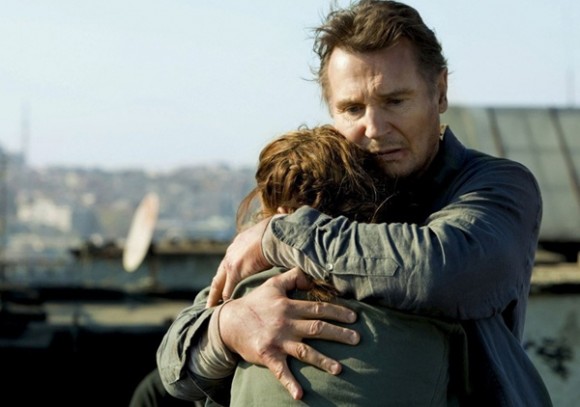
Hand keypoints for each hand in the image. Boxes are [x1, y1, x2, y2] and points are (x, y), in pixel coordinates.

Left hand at [207, 217, 271, 306]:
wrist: (275, 234)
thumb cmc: (279, 228)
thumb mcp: (277, 220)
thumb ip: (279, 217)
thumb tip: (284, 208)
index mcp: (242, 240)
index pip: (232, 257)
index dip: (230, 268)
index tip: (228, 276)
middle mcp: (233, 250)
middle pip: (221, 270)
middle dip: (217, 283)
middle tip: (211, 296)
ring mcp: (232, 261)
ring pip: (218, 282)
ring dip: (215, 295)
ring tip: (210, 307)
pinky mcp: (235, 271)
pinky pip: (227, 289)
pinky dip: (224, 299)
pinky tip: (222, 309)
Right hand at [218, 267, 359, 399]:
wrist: (229, 322)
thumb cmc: (255, 302)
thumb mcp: (273, 284)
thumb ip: (293, 276)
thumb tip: (312, 275)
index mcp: (289, 306)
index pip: (318, 308)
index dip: (337, 312)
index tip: (354, 317)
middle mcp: (286, 323)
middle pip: (317, 328)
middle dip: (339, 334)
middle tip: (357, 339)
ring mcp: (277, 341)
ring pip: (304, 351)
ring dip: (323, 360)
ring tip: (339, 370)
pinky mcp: (268, 355)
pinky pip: (280, 371)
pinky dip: (290, 383)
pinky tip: (300, 395)